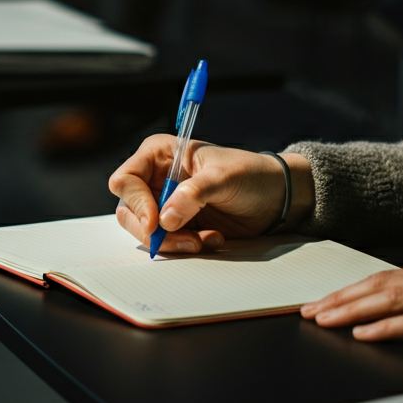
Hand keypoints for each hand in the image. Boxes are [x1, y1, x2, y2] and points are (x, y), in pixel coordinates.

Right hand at [108, 136, 314, 252]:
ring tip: (204, 239)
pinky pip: (166, 243)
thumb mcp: (224, 177)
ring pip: (146, 231)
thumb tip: (165, 218)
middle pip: (130, 211)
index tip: (156, 222)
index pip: (126, 180)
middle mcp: (156, 179)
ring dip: (173, 242)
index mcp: (159, 155)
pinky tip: (211, 238)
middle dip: (154, 231)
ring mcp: (164, 203)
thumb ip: (193, 194)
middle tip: (185, 240)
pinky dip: (185, 247)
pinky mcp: (177, 225)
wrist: (276, 198)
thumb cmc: (251, 174)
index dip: (136, 203)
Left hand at [301, 266, 402, 352]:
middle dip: (341, 297)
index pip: (387, 276)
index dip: (352, 288)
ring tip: (323, 320)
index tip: (323, 299)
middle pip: (381, 284)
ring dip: (352, 310)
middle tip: (308, 310)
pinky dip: (387, 327)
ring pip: (392, 299)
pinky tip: (363, 334)